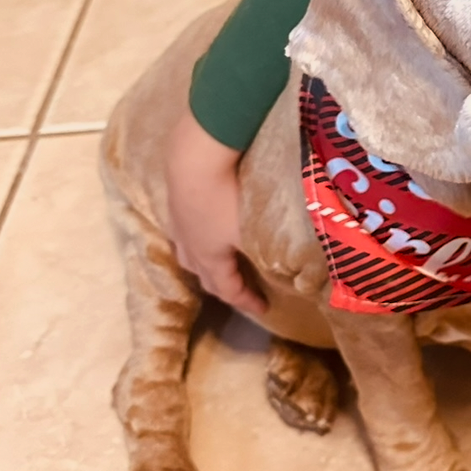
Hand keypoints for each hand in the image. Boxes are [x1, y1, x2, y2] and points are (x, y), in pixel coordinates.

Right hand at [164, 111, 266, 317]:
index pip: (229, 290)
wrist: (194, 160)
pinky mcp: (173, 202)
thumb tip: (298, 266)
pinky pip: (182, 232)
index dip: (247, 301)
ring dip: (202, 265)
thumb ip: (275, 249)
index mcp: (210, 259)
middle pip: (204, 277)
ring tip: (216, 264)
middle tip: (240, 290)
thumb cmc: (229, 199)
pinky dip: (193, 240)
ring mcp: (178, 225)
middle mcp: (190, 247)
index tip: (264, 309)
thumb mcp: (253, 230)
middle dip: (223, 287)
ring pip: (187, 256)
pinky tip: (199, 229)